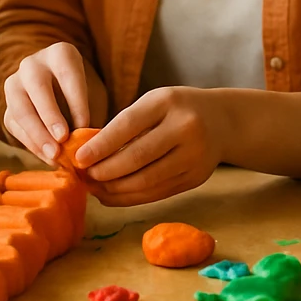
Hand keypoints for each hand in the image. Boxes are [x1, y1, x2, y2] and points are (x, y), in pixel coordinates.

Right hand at [2, 42, 104, 164]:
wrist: (61, 94)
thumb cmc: (84, 94)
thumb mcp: (93, 97)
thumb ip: (89, 115)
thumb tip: (84, 144)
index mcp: (60, 53)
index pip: (67, 74)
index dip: (76, 101)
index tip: (85, 125)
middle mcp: (32, 64)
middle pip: (37, 87)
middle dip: (50, 115)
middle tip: (63, 139)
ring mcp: (15, 84)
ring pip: (20, 107)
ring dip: (37, 134)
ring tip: (54, 155)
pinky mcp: (7, 107)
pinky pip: (14, 125)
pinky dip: (31, 144)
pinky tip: (47, 157)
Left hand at [69, 86, 223, 206]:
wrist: (222, 121)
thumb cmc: (176, 109)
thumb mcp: (154, 103)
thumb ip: (126, 124)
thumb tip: (88, 154)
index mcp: (168, 102)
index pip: (128, 125)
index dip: (101, 145)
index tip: (79, 158)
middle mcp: (185, 128)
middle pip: (138, 157)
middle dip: (106, 171)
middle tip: (84, 177)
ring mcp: (194, 156)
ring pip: (147, 181)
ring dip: (115, 189)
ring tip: (94, 188)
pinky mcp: (196, 178)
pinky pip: (157, 193)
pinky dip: (130, 198)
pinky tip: (112, 196)